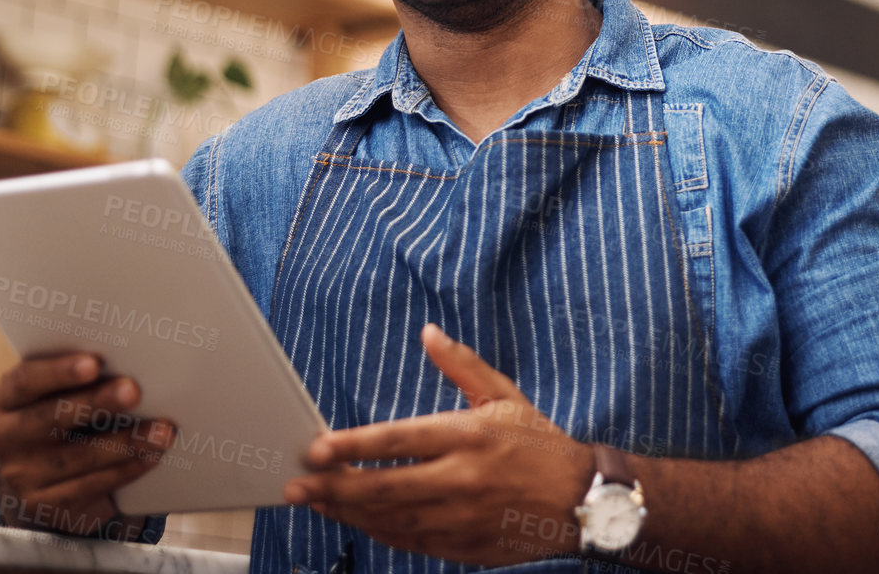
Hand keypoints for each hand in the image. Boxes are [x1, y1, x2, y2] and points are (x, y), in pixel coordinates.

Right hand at [0, 352, 175, 539]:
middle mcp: (4, 437)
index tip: (94, 363)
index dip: (58, 371)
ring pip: (76, 457)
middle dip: (96, 403)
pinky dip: (124, 471)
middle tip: (134, 391)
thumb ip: (80, 378)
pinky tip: (151, 458)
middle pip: (51, 418)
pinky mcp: (41, 504)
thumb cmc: (61, 415)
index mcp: (5, 398)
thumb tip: (132, 362)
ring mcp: (19, 475)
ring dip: (125, 443)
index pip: (25, 380)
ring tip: (162, 431)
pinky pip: (88, 487)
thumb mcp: (56, 393)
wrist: (42, 476)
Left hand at [283, 323, 595, 564]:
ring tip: (315, 502)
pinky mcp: (463, 544)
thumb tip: (429, 333)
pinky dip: (377, 531)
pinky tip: (355, 520)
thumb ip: (462, 366)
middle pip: (384, 486)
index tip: (317, 447)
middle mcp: (462, 479)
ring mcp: (461, 516)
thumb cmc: (540, 443)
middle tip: (297, 485)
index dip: (354, 445)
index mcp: (469, 436)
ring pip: (390, 519)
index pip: (399, 441)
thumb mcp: (506, 396)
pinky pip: (409, 541)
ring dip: (347, 511)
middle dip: (334, 486)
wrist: (581, 501)